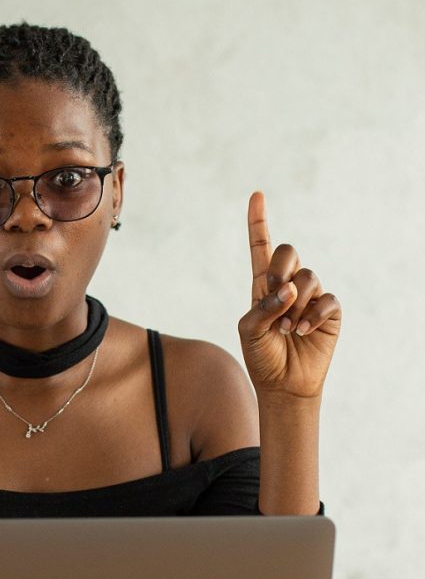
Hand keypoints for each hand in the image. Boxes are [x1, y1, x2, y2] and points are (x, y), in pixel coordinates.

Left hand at [238, 192, 340, 399]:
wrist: (282, 384)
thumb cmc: (261, 356)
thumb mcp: (249, 331)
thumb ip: (263, 307)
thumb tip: (290, 288)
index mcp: (263, 286)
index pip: (261, 248)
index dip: (258, 222)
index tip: (256, 195)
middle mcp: (288, 285)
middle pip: (288, 252)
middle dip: (280, 269)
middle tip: (275, 294)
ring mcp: (311, 296)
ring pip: (308, 277)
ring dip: (294, 304)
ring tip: (286, 328)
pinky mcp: (329, 311)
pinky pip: (326, 300)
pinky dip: (312, 315)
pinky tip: (301, 332)